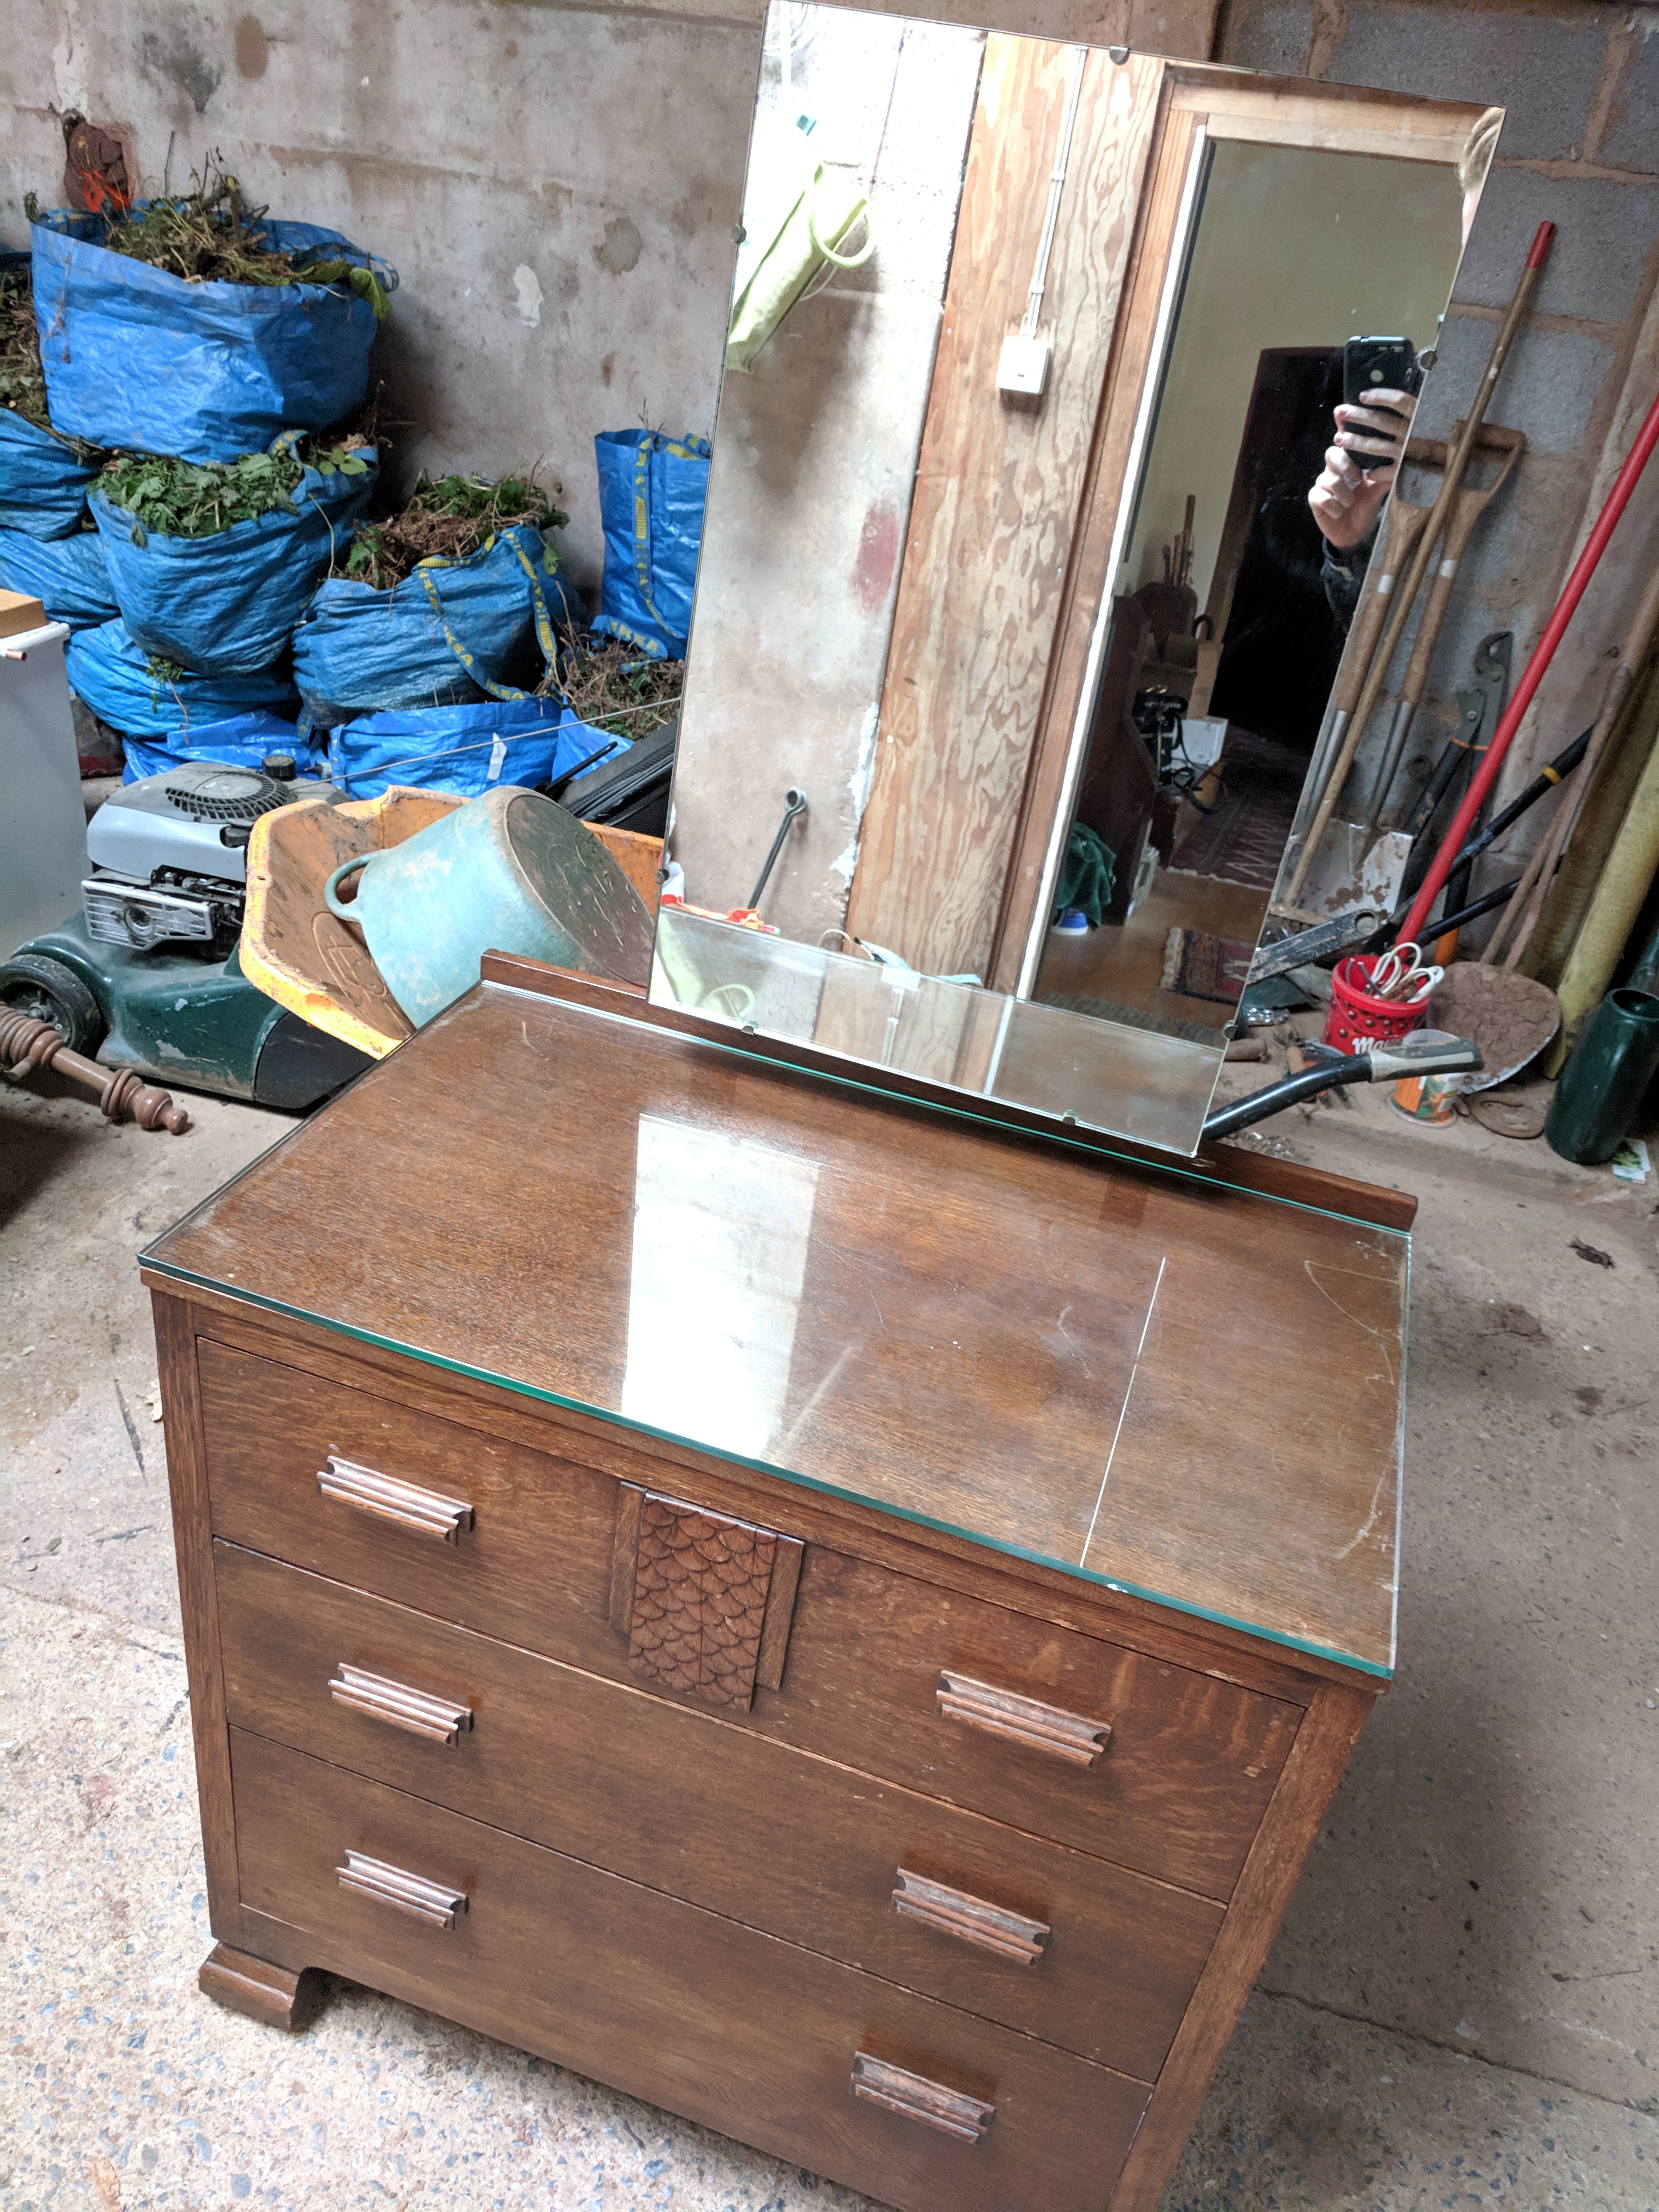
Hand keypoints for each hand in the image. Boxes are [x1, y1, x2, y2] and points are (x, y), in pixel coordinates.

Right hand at [1308, 388, 1415, 550]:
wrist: (1355, 533)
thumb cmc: (1367, 506)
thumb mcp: (1380, 489)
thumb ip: (1387, 474)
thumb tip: (1403, 458)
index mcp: (1349, 462)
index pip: (1344, 440)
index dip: (1341, 426)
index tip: (1341, 414)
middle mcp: (1334, 469)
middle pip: (1332, 453)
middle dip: (1345, 464)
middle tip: (1356, 479)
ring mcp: (1322, 483)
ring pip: (1328, 478)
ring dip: (1343, 494)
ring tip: (1350, 503)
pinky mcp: (1315, 499)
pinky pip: (1320, 496)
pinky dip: (1333, 506)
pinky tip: (1339, 512)